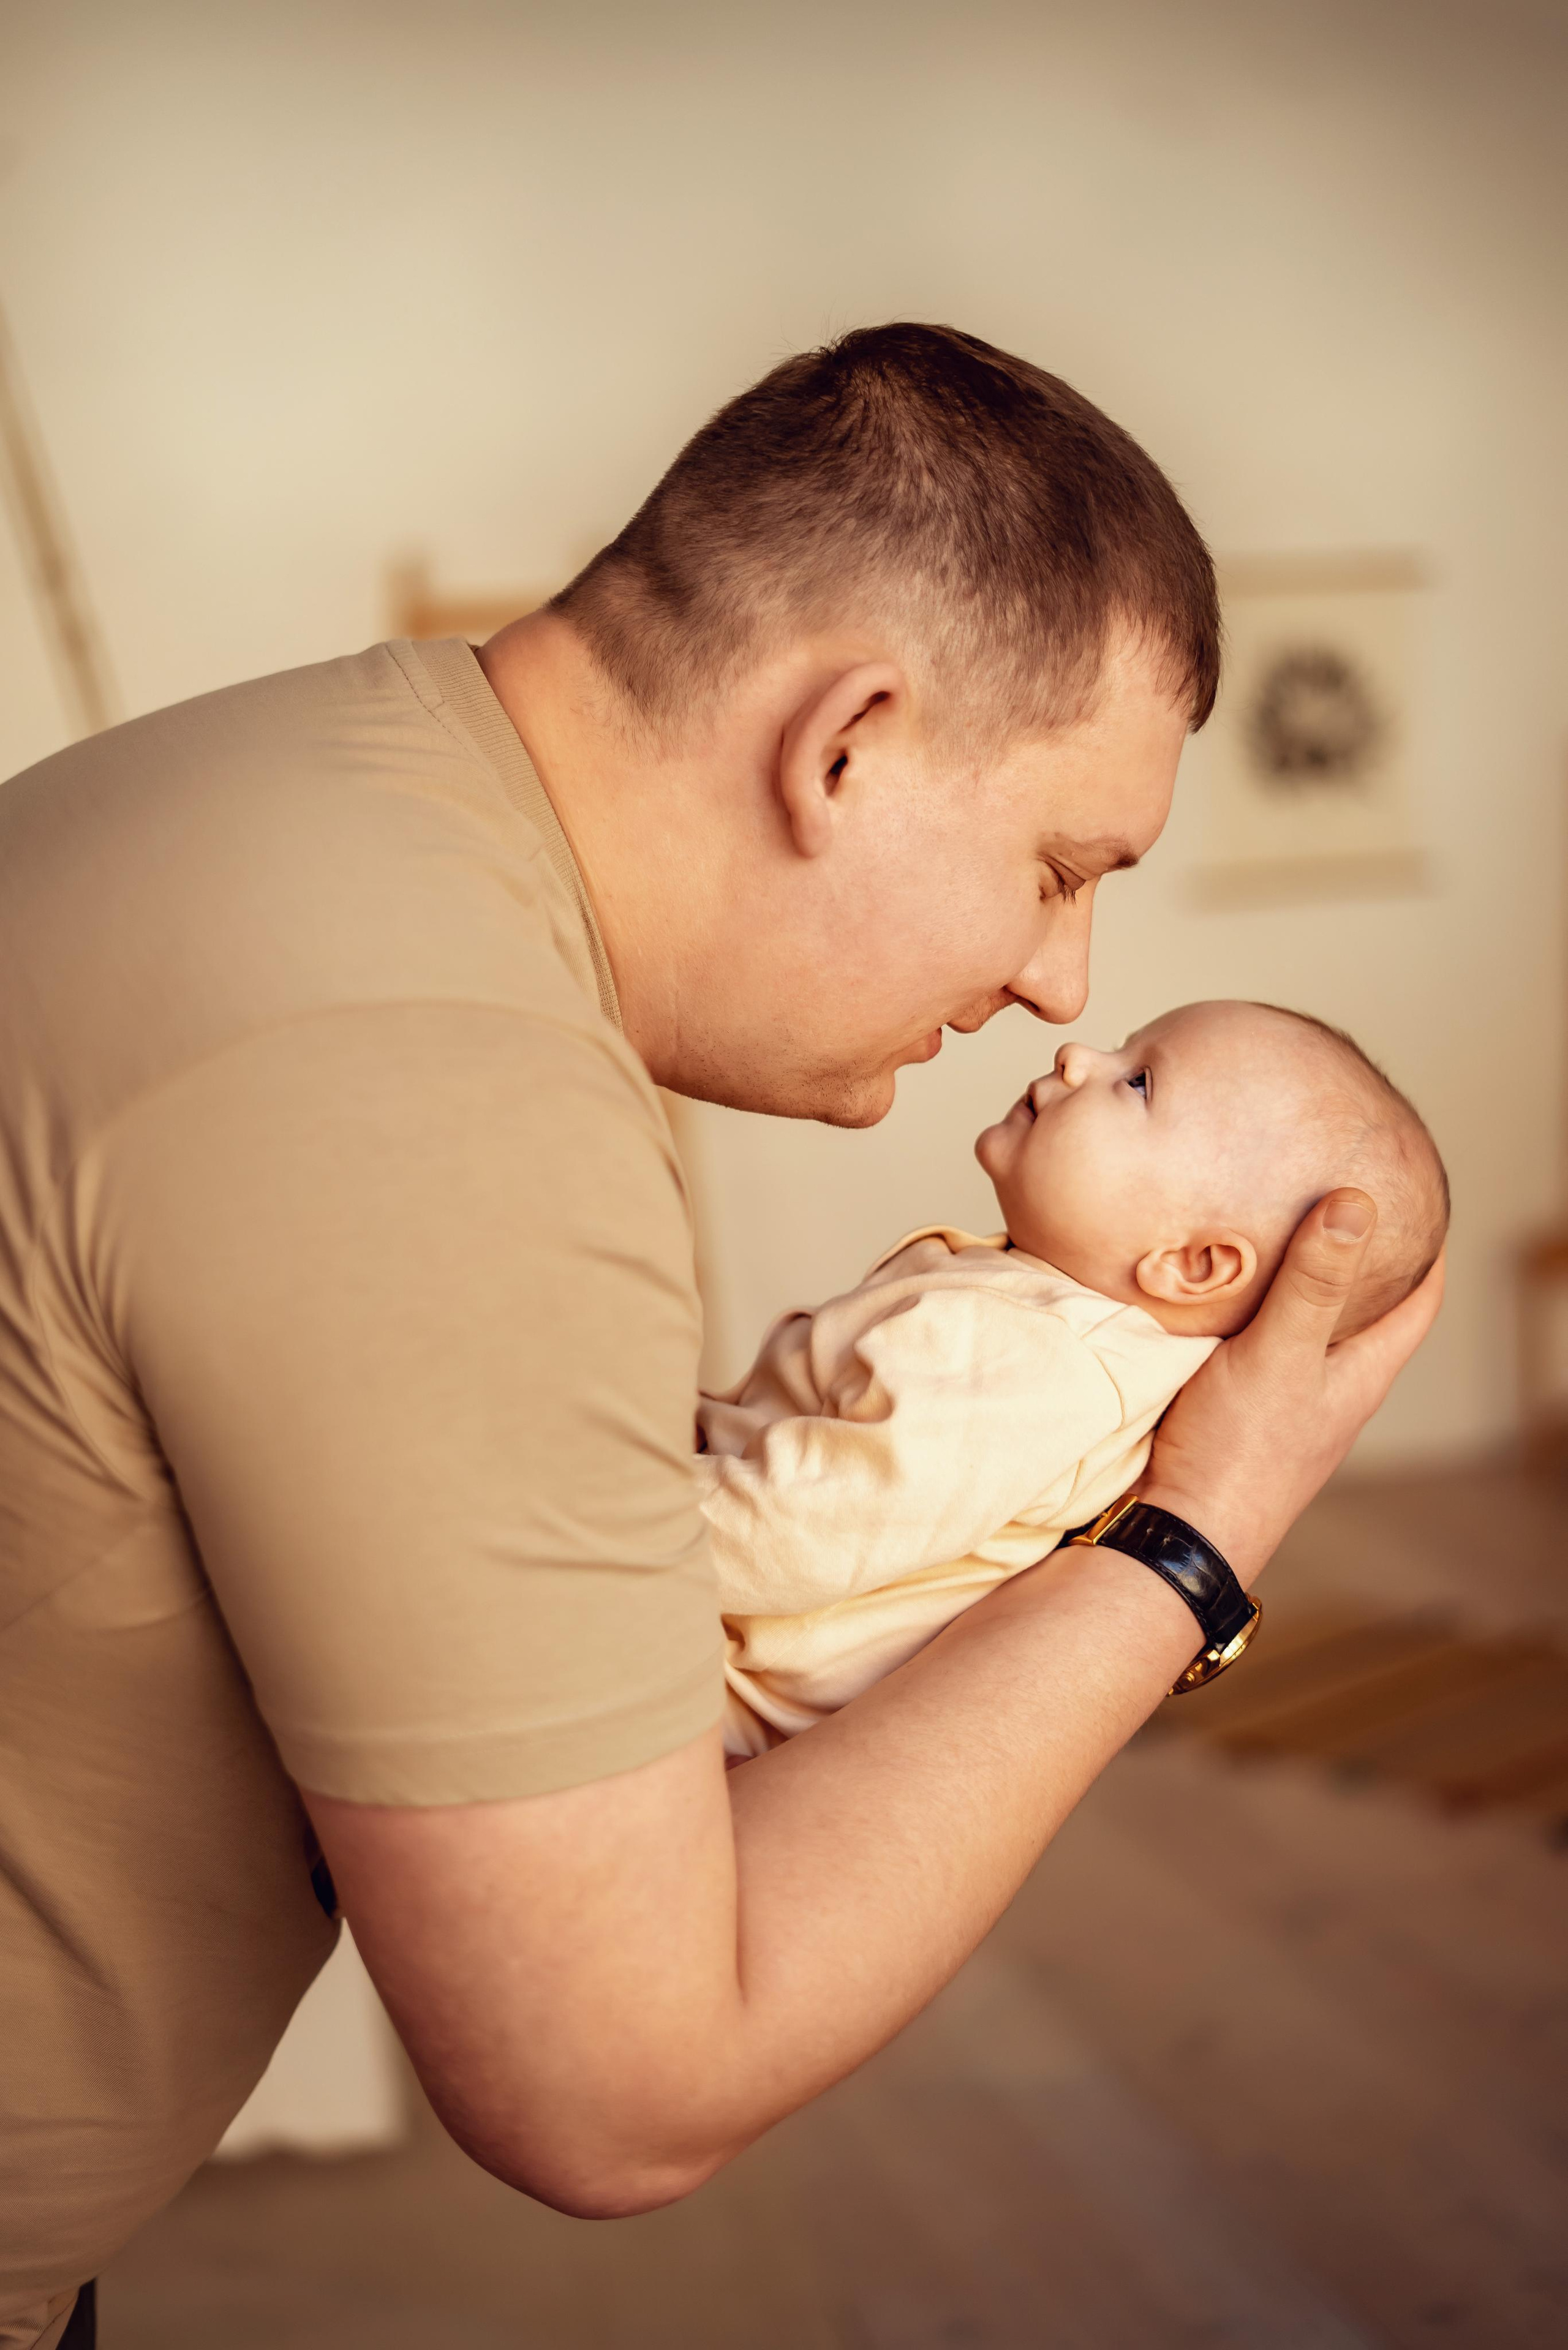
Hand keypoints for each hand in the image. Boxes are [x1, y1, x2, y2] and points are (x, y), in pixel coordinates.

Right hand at [1138, 1190, 1444, 1583]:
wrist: (1178, 1531)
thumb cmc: (1240, 1451)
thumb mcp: (1280, 1354)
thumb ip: (1315, 1283)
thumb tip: (1358, 1203)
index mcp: (1360, 1375)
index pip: (1418, 1303)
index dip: (1429, 1252)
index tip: (1419, 1201)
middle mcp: (1328, 1387)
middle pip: (1360, 1310)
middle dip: (1355, 1256)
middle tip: (1335, 1196)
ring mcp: (1281, 1402)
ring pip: (1302, 1327)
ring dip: (1295, 1282)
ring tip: (1273, 1225)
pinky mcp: (1233, 1409)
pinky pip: (1250, 1344)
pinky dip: (1244, 1309)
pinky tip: (1214, 1286)